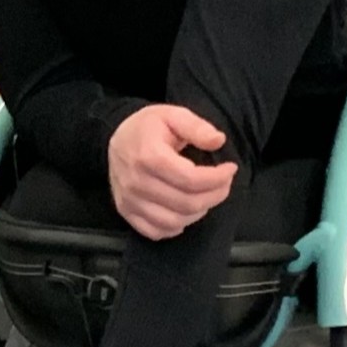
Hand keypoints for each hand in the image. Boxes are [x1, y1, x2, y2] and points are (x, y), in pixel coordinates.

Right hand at [108, 104, 236, 240]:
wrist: (116, 138)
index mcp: (149, 156)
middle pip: (186, 203)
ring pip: (174, 221)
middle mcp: (136, 182)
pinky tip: (185, 212)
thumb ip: (196, 127)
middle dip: (215, 195)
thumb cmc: (148, 126)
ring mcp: (129, 200)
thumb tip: (218, 141)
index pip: (191, 179)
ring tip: (206, 196)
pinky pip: (155, 231)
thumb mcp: (173, 115)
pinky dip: (175, 227)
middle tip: (224, 183)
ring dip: (198, 212)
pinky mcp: (125, 211)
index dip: (218, 178)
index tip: (230, 169)